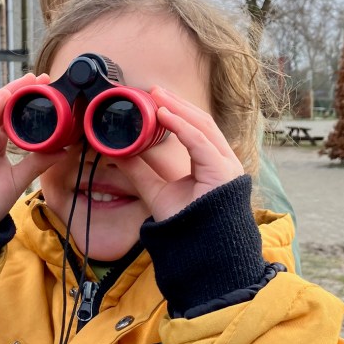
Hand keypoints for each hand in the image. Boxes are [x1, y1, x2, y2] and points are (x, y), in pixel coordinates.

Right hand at [0, 74, 63, 228]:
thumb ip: (38, 161)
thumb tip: (63, 150)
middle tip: (39, 78)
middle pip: (0, 106)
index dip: (25, 99)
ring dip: (7, 94)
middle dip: (18, 90)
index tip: (45, 88)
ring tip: (25, 82)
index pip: (10, 113)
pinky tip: (4, 99)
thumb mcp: (21, 177)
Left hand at [119, 87, 244, 221]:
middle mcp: (223, 160)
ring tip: (157, 96)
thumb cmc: (185, 226)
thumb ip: (140, 171)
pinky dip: (181, 126)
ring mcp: (226, 165)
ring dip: (178, 108)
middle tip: (153, 90)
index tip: (154, 100)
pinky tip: (163, 115)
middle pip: (200, 122)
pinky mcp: (222, 171)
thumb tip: (118, 152)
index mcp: (211, 163)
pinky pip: (200, 141)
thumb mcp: (155, 191)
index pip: (195, 129)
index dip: (176, 112)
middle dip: (177, 103)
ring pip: (202, 126)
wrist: (200, 252)